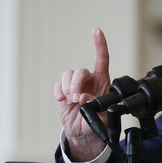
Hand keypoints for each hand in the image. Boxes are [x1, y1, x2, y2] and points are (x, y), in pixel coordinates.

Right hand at [54, 28, 111, 160]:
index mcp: (102, 81)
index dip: (100, 44)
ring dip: (68, 87)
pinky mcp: (63, 90)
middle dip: (77, 84)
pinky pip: (58, 84)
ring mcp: (75, 84)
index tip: (97, 31)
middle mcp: (88, 79)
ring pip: (68, 75)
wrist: (82, 131)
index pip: (102, 59)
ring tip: (70, 101)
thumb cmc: (96, 121)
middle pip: (80, 71)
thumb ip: (95, 106)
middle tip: (77, 98)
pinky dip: (59, 91)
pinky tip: (62, 100)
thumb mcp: (102, 117)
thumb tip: (83, 98)